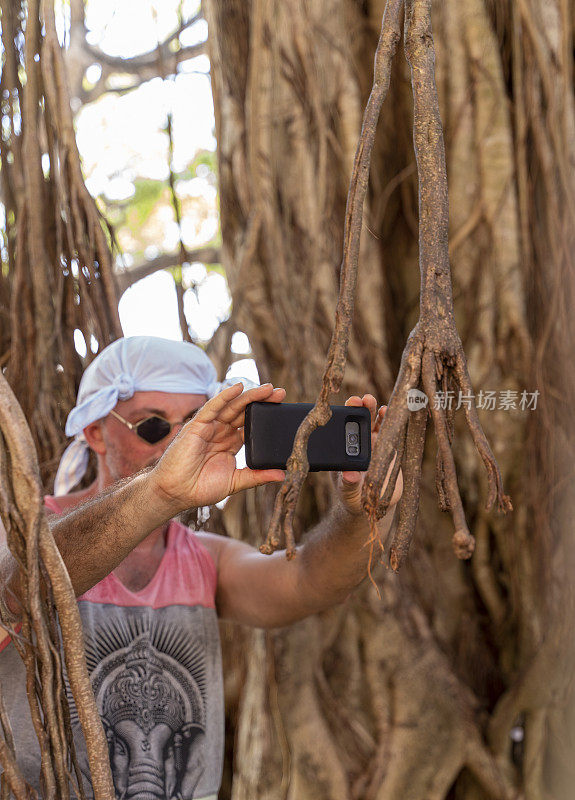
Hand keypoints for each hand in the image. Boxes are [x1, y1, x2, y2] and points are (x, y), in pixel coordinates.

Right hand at [150, 383, 285, 511]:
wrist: (176, 493)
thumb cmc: (200, 488)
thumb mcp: (235, 482)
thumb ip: (257, 476)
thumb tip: (282, 475)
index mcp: (230, 443)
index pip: (251, 424)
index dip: (266, 416)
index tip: (283, 409)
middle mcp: (221, 432)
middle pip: (244, 412)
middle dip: (262, 401)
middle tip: (281, 393)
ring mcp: (209, 427)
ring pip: (232, 406)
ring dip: (249, 396)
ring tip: (268, 389)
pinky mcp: (197, 425)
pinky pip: (213, 407)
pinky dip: (225, 396)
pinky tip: (238, 388)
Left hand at [338, 394, 402, 515]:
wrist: (372, 505)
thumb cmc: (353, 497)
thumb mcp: (348, 492)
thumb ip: (348, 484)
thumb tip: (350, 476)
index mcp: (345, 449)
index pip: (343, 426)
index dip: (346, 414)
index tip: (347, 406)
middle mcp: (360, 442)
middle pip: (361, 420)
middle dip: (363, 407)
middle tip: (364, 399)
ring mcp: (376, 444)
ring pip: (377, 423)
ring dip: (378, 412)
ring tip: (381, 407)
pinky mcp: (390, 449)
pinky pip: (392, 433)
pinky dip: (392, 423)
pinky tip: (393, 415)